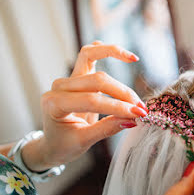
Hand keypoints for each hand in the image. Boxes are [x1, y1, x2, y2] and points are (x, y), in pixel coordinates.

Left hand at [22, 41, 147, 170]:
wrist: (52, 143)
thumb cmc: (63, 144)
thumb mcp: (83, 141)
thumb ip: (107, 128)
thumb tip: (132, 119)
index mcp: (55, 105)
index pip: (92, 100)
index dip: (117, 106)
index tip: (138, 114)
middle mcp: (58, 87)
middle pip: (97, 80)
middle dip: (122, 93)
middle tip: (141, 108)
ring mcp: (67, 78)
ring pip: (92, 58)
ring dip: (116, 60)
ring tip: (134, 67)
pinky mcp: (76, 74)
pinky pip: (89, 53)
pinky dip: (106, 49)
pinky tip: (125, 55)